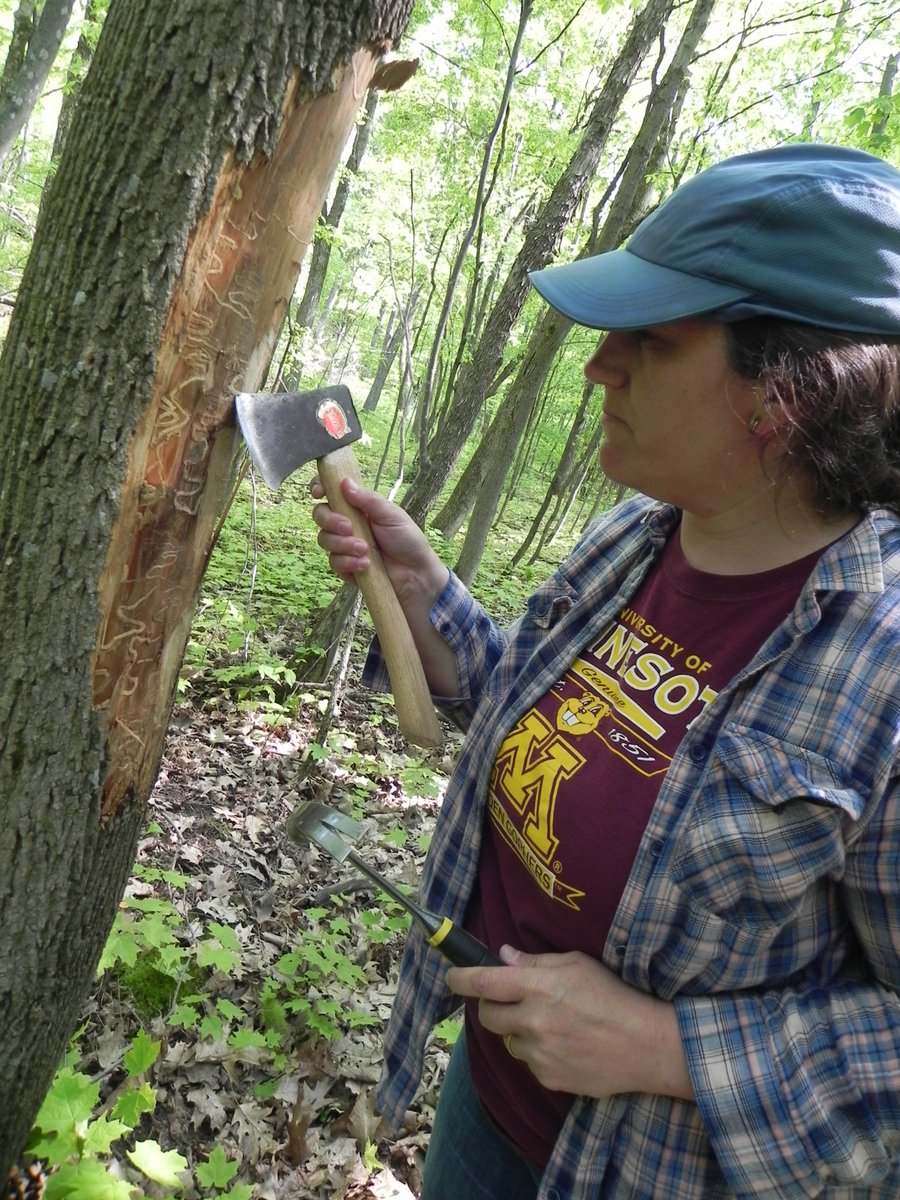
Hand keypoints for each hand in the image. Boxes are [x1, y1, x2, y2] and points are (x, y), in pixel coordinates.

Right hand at [311, 477, 446, 602]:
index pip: (331, 492)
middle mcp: (347, 523)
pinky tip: (366, 565)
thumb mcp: (391, 515)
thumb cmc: (407, 540)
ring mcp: (344, 545)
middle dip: (331, 521)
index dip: (319, 488)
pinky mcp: (345, 566)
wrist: (415, 574)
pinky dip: (348, 562)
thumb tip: (345, 483)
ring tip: (365, 550)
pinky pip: (334, 562)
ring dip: (343, 545)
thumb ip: (368, 499)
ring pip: (324, 539)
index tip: (318, 492)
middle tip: (349, 528)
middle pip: (320, 515)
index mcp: (357, 506)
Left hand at [447, 945, 693, 1100]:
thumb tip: (502, 956)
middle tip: (510, 1000)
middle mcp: (533, 1021)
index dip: (459, 978)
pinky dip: (537, 1053)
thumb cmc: (613, 995)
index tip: (451, 976)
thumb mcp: (577, 964)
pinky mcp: (548, 1078)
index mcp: (538, 987)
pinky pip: (529, 1063)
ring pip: (508, 1041)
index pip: (482, 982)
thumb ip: (535, 962)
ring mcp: (539, 1053)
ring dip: (518, 1031)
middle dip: (492, 1006)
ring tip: (550, 1024)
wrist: (645, 1044)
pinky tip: (563, 1045)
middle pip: (487, 1016)